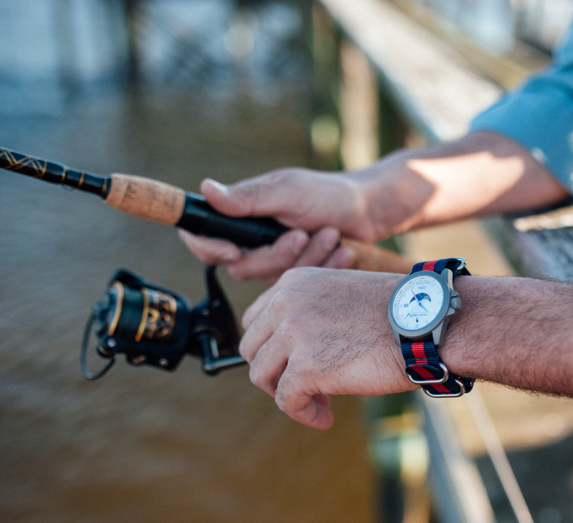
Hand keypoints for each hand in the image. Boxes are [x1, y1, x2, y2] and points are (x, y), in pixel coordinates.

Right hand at [179, 170, 378, 281]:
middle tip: (302, 235)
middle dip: (277, 255)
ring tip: (330, 234)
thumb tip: (206, 189)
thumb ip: (249, 197)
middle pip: (241, 266)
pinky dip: (322, 266)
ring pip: (272, 278)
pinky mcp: (295, 273)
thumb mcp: (290, 192)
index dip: (210, 249)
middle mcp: (252, 237)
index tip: (234, 251)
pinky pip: (297, 283)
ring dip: (306, 258)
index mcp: (242, 212)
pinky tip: (342, 250)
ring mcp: (274, 257)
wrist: (370, 211)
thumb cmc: (330, 194)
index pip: (202, 235)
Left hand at [239, 267, 415, 428]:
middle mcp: (286, 302)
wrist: (426, 323)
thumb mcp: (341, 294)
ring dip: (287, 395)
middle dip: (275, 372)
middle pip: (253, 349)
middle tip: (305, 386)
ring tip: (318, 403)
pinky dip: (303, 414)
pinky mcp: (305, 367)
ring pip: (262, 376)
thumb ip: (310, 311)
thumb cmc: (397, 312)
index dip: (272, 348)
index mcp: (294, 281)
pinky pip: (286, 401)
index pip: (256, 320)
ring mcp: (293, 334)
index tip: (295, 362)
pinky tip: (324, 418)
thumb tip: (291, 350)